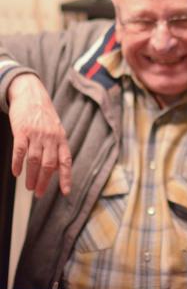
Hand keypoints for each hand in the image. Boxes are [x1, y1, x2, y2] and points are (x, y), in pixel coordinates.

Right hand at [8, 74, 71, 196]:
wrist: (31, 95)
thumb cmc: (44, 116)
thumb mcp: (56, 130)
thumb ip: (57, 148)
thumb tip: (58, 168)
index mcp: (61, 139)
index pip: (66, 161)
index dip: (66, 177)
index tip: (66, 192)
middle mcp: (51, 137)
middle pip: (49, 164)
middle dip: (45, 181)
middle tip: (39, 193)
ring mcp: (36, 134)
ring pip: (35, 160)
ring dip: (32, 176)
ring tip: (29, 187)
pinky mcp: (22, 131)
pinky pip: (20, 150)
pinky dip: (18, 163)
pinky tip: (16, 173)